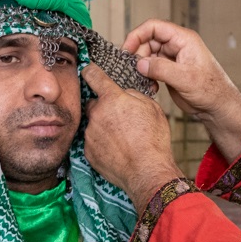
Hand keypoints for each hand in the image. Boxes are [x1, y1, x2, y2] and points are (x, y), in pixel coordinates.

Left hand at [81, 64, 183, 211]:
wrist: (147, 172)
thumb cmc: (153, 140)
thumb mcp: (152, 108)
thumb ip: (134, 96)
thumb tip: (125, 95)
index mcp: (112, 99)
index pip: (93, 76)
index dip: (90, 70)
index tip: (87, 69)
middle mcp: (96, 114)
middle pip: (93, 104)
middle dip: (103, 108)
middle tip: (119, 118)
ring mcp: (90, 134)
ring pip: (93, 124)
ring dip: (103, 127)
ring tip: (122, 139)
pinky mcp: (88, 152)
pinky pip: (92, 142)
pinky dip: (101, 144)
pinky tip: (117, 150)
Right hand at [124, 19, 240, 162]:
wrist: (217, 107)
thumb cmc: (211, 89)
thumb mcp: (185, 78)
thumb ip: (161, 69)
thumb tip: (140, 63)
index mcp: (183, 39)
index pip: (154, 27)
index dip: (137, 35)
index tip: (127, 50)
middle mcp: (177, 45)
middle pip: (148, 40)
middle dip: (138, 54)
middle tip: (133, 70)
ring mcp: (173, 58)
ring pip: (148, 55)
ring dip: (142, 67)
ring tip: (144, 81)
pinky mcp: (170, 70)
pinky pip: (151, 67)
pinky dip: (147, 76)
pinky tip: (151, 87)